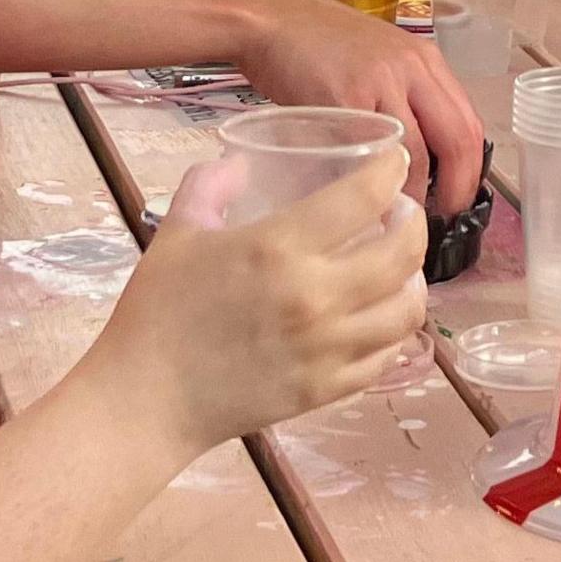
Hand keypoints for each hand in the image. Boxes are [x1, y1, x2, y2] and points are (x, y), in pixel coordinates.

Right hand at [91, 153, 428, 454]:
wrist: (146, 399)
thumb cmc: (157, 311)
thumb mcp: (178, 231)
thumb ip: (211, 185)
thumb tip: (244, 163)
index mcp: (278, 247)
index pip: (364, 197)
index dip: (390, 171)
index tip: (394, 162)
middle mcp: (316, 295)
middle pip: (402, 252)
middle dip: (414, 224)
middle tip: (401, 215)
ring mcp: (328, 348)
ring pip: (407, 309)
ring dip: (414, 279)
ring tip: (400, 268)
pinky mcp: (328, 389)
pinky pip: (387, 356)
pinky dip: (395, 330)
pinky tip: (381, 316)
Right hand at [237, 0, 489, 217]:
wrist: (269, 21)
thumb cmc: (318, 45)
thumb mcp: (378, 60)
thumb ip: (402, 98)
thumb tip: (417, 159)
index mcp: (425, 61)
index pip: (469, 123)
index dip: (472, 171)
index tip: (458, 200)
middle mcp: (412, 68)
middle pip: (458, 138)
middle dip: (457, 189)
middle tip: (442, 219)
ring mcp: (381, 82)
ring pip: (416, 153)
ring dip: (414, 195)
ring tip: (401, 218)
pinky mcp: (345, 97)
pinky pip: (370, 152)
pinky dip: (373, 184)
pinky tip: (367, 202)